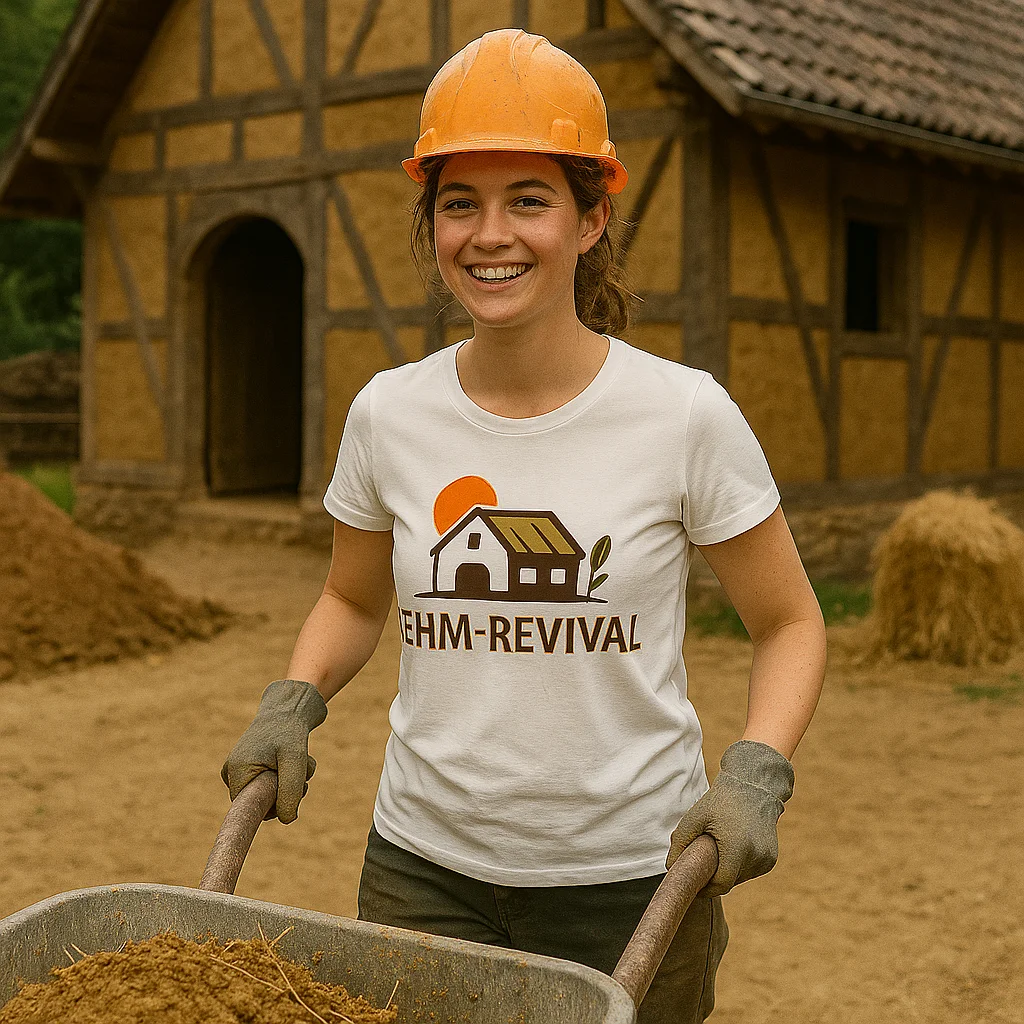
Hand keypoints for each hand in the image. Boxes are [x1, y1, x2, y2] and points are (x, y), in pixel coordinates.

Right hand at [221, 679, 327, 823]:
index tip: (285, 800)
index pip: (249, 809)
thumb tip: (285, 820)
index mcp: (236, 771)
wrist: (291, 705)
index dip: (271, 808)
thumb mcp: (294, 761)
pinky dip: (291, 775)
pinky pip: (274, 783)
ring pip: (273, 793)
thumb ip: (290, 792)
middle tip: (303, 776)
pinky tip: (299, 760)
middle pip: (263, 802)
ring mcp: (243, 769)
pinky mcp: (254, 767)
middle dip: (288, 792)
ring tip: (303, 762)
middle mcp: (234, 772)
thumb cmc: (290, 731)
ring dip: (294, 783)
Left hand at [667, 739, 793, 896]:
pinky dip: (740, 865)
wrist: (754, 787)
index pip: (720, 885)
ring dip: (728, 871)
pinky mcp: (771, 859)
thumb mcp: (695, 817)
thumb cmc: (721, 801)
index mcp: (737, 849)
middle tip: (703, 861)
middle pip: (730, 882)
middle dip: (715, 876)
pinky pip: (750, 871)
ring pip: (740, 878)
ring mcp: (766, 860)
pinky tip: (735, 846)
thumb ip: (680, 842)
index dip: (706, 888)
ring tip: (720, 848)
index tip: (695, 884)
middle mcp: (755, 857)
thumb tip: (670, 867)